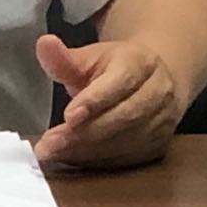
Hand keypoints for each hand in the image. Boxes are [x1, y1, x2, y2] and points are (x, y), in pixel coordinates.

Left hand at [32, 33, 180, 169]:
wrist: (150, 82)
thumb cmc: (113, 70)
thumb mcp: (88, 58)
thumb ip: (64, 58)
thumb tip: (44, 45)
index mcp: (141, 63)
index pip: (120, 83)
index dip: (94, 101)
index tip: (68, 116)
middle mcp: (158, 93)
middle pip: (123, 117)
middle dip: (84, 133)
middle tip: (51, 143)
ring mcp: (162, 123)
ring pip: (125, 142)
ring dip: (87, 151)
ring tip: (54, 152)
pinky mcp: (158, 147)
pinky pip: (126, 159)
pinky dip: (96, 161)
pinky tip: (71, 159)